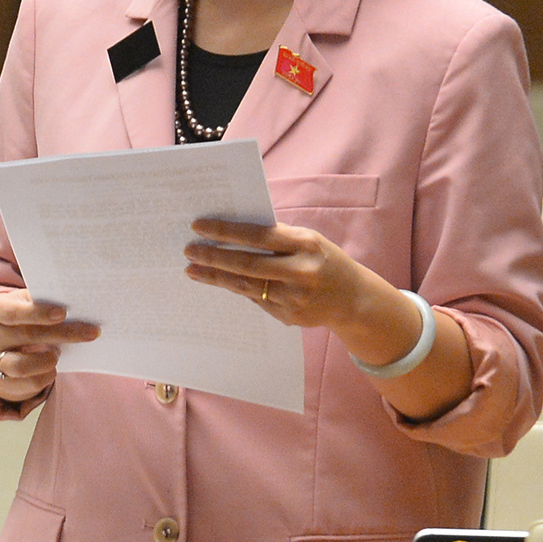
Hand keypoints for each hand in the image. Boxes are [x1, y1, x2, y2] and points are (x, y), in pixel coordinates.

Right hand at [0, 288, 99, 403]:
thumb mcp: (24, 304)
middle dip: (63, 334)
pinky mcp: (2, 381)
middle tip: (91, 332)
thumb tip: (75, 302)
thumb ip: (41, 302)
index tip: (64, 313)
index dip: (38, 313)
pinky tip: (52, 368)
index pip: (14, 312)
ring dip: (47, 360)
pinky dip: (46, 376)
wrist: (0, 345)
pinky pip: (28, 383)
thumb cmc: (21, 319)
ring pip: (21, 366)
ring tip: (58, 354)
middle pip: (27, 336)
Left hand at [184, 219, 370, 329]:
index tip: (199, 226)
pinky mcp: (289, 316)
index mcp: (305, 244)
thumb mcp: (308, 241)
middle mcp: (301, 272)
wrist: (353, 299)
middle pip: (247, 264)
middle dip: (214, 256)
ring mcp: (294, 297)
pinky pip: (255, 300)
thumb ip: (277, 236)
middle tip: (189, 250)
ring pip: (246, 286)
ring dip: (215, 277)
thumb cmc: (323, 260)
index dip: (226, 231)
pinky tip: (219, 281)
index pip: (258, 235)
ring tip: (193, 269)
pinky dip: (236, 288)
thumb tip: (233, 230)